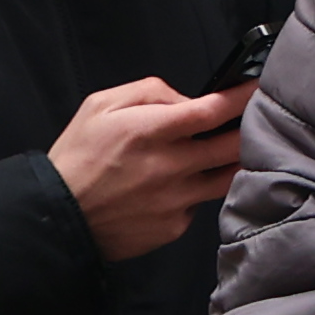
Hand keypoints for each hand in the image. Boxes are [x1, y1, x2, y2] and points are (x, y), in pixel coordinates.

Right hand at [45, 77, 252, 261]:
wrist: (58, 217)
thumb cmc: (77, 157)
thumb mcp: (101, 105)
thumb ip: (150, 92)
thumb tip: (188, 100)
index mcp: (150, 131)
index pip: (213, 111)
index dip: (242, 96)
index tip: (257, 87)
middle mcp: (169, 167)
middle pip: (233, 146)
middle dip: (250, 128)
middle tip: (254, 119)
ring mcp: (175, 201)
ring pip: (228, 178)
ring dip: (235, 162)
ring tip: (226, 151)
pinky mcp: (173, 227)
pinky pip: (199, 205)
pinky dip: (198, 191)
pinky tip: (181, 186)